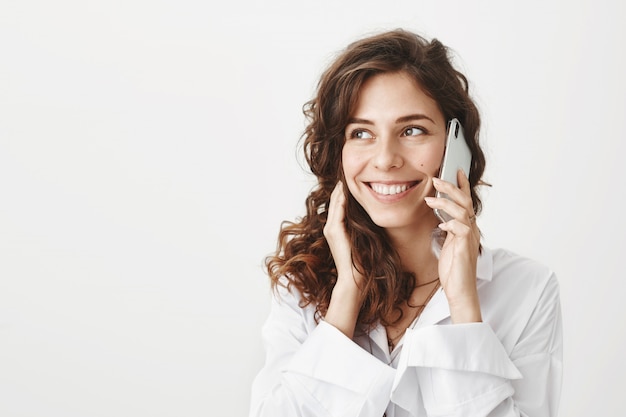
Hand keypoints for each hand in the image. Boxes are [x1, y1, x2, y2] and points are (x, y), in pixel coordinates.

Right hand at [323, 182, 363, 337]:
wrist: (353, 279)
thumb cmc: (361, 263)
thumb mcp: (363, 240)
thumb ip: (363, 227)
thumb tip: (374, 216)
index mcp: (337, 228)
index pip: (339, 204)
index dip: (345, 191)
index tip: (355, 179)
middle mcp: (330, 226)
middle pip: (335, 199)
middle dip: (342, 186)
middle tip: (350, 172)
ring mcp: (330, 228)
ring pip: (335, 201)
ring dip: (341, 188)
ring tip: (349, 175)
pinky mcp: (334, 230)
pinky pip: (338, 209)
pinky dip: (342, 197)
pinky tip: (348, 188)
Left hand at [425, 170, 481, 322]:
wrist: (459, 289)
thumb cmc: (453, 269)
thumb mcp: (447, 244)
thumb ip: (447, 230)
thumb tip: (440, 217)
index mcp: (467, 228)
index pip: (466, 202)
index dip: (463, 186)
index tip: (456, 171)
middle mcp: (471, 230)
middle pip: (465, 201)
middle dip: (451, 187)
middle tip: (436, 179)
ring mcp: (469, 238)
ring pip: (462, 211)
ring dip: (444, 202)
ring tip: (429, 198)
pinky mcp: (465, 246)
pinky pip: (460, 228)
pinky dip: (450, 222)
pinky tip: (440, 223)